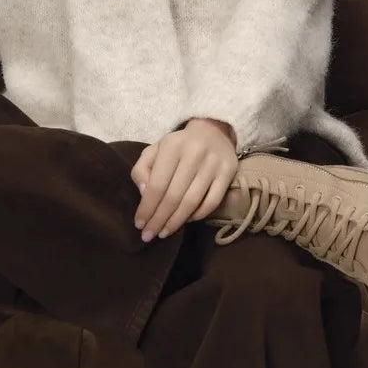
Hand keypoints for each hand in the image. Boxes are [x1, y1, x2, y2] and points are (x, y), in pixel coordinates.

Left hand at [130, 118, 237, 242]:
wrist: (212, 131)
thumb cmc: (178, 146)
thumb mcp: (155, 150)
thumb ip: (142, 169)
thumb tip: (144, 194)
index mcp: (172, 145)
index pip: (157, 184)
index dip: (147, 207)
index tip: (139, 224)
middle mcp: (194, 153)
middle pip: (174, 196)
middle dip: (159, 219)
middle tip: (149, 235)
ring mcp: (213, 163)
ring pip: (192, 201)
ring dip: (176, 222)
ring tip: (164, 232)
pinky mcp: (228, 172)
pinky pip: (212, 202)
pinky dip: (198, 215)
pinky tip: (186, 221)